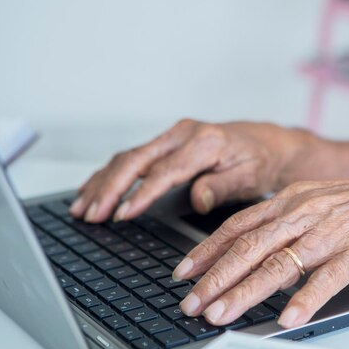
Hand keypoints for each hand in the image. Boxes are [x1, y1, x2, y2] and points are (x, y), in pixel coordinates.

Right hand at [70, 120, 312, 222]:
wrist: (266, 143)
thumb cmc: (259, 161)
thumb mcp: (250, 177)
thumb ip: (222, 187)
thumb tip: (197, 199)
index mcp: (204, 142)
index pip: (165, 170)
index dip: (141, 193)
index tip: (122, 214)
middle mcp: (184, 134)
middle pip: (136, 159)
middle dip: (110, 188)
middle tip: (91, 214)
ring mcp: (173, 136)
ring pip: (128, 157)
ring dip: (103, 182)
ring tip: (81, 207)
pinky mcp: (167, 141)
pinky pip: (133, 156)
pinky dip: (110, 174)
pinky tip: (93, 188)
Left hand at [173, 167, 348, 327]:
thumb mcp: (321, 201)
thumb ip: (288, 221)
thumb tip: (257, 249)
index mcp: (294, 199)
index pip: (240, 225)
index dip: (207, 249)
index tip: (182, 271)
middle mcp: (306, 213)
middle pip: (250, 247)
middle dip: (214, 278)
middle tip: (190, 303)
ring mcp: (332, 233)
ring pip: (279, 264)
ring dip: (246, 293)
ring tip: (221, 315)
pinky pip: (327, 280)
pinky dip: (305, 301)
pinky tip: (287, 319)